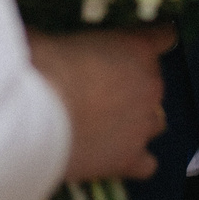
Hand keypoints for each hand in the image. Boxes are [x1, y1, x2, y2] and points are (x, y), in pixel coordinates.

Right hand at [29, 25, 176, 181]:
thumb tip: (39, 40)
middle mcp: (149, 84)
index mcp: (137, 47)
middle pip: (155, 82)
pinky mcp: (129, 158)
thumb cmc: (41, 65)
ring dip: (137, 120)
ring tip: (108, 124)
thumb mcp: (52, 36)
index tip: (140, 44)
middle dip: (133, 85)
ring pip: (155, 122)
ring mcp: (143, 124)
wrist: (34, 114)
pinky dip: (136, 159)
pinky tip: (116, 155)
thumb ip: (61, 40)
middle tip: (100, 90)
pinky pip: (147, 163)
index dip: (154, 39)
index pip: (164, 36)